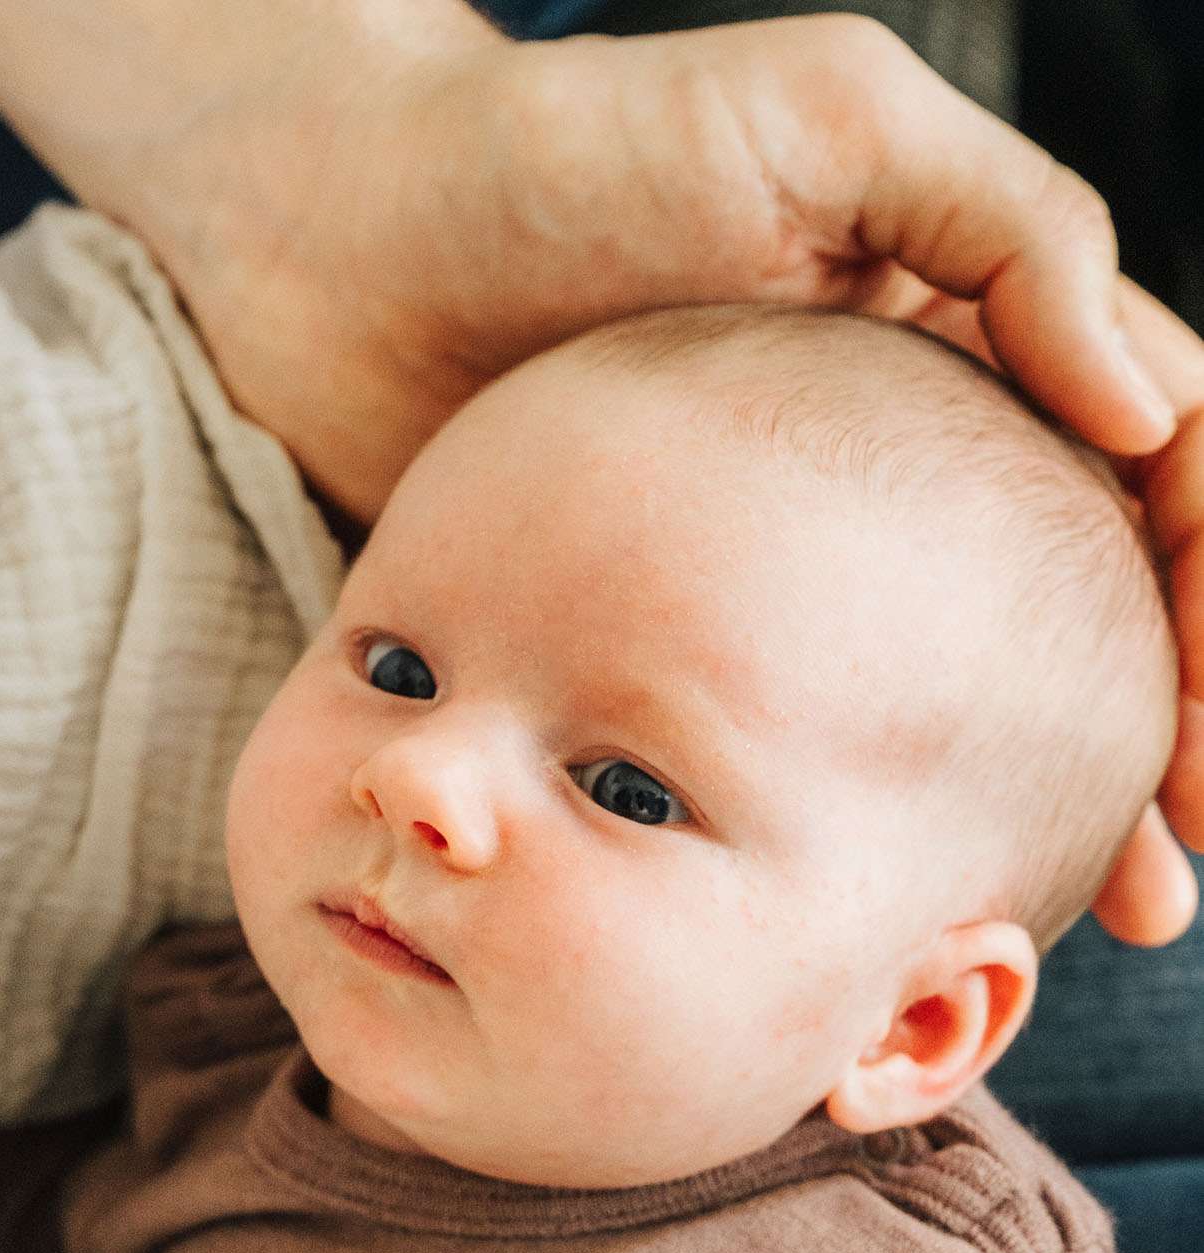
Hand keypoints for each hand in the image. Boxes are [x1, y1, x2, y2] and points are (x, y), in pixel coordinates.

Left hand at [0, 0, 1203, 940]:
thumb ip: (1003, 226)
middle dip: (1156, 729)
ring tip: (1100, 912)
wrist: (352, 249)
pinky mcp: (696, 629)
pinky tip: (916, 883)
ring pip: (973, 683)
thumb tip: (1144, 412)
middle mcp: (910, 449)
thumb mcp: (822, 120)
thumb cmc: (572, 154)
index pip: (1158, 463)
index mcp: (971, 329)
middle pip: (1087, 599)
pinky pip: (825, 732)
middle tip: (1170, 870)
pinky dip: (889, 807)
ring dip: (1054, 796)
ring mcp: (804, 552)